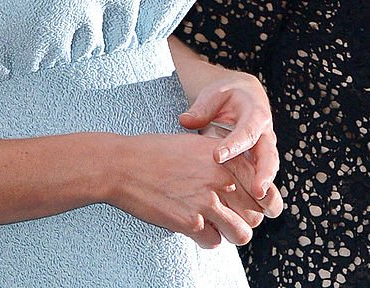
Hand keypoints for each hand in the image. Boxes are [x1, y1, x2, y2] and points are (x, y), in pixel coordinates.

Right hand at [109, 132, 268, 248]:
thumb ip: (221, 162)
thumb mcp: (194, 146)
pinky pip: (214, 242)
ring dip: (229, 232)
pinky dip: (206, 238)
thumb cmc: (155, 152)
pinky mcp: (191, 222)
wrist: (122, 165)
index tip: (259, 208)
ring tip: (214, 223)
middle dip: (245, 218)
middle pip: (256, 215)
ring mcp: (206, 202)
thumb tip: (241, 182)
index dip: (266, 203)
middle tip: (229, 215)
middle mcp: (220, 178)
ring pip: (241, 234)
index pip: (264, 189)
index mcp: (224, 157)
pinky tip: (192, 223)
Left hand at [179, 68, 281, 212]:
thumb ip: (202, 108)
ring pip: (270, 171)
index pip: (246, 131)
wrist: (245, 96)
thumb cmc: (226, 95)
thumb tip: (185, 121)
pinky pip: (262, 178)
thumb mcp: (214, 94)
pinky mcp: (260, 162)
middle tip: (256, 192)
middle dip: (264, 174)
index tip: (217, 157)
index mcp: (255, 114)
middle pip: (269, 156)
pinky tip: (249, 211)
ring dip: (267, 189)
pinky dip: (259, 194)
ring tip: (261, 208)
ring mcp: (265, 150)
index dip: (233, 145)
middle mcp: (266, 135)